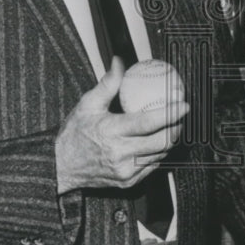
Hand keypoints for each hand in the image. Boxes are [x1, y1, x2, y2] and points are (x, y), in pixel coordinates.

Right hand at [55, 58, 188, 193]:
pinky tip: (158, 142)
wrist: (62, 166)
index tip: (183, 104)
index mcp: (111, 132)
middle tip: (180, 116)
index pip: (148, 123)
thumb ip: (108, 84)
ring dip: (169, 140)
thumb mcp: (88, 104)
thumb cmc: (75, 134)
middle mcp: (120, 154)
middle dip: (176, 127)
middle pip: (161, 142)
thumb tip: (120, 62)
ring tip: (172, 126)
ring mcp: (126, 171)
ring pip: (160, 155)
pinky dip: (159, 153)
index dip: (170, 113)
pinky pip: (152, 166)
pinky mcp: (128, 181)